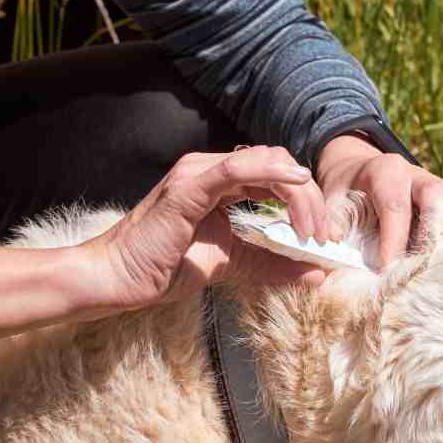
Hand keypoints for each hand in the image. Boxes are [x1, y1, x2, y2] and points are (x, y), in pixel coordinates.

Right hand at [80, 146, 328, 311]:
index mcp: (219, 181)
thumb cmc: (166, 267)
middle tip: (322, 237)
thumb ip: (274, 265)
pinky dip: (270, 173)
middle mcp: (208, 168)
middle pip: (278, 164)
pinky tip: (295, 183)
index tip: (323, 236)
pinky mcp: (187, 188)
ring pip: (265, 163)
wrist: (119, 279)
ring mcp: (197, 173)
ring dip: (298, 194)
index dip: (306, 200)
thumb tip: (318, 274)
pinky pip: (234, 169)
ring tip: (311, 231)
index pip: (276, 174)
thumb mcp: (234, 264)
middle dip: (309, 198)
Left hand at [314, 133, 442, 264]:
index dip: (393, 238)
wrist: (360, 171)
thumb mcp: (330, 200)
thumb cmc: (347, 193)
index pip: (394, 204)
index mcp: (385, 171)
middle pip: (437, 192)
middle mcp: (418, 174)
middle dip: (432, 230)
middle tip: (426, 263)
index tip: (388, 268)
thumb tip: (334, 245)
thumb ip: (332, 220)